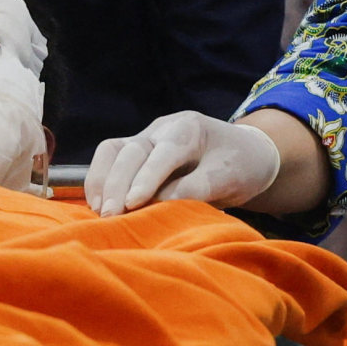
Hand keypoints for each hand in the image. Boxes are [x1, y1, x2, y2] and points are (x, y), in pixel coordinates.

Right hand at [85, 112, 281, 216]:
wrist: (247, 155)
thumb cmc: (240, 165)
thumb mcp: (228, 177)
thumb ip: (196, 188)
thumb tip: (159, 203)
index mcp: (188, 129)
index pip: (162, 153)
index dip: (146, 179)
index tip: (133, 204)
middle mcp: (161, 129)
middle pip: (130, 151)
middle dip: (117, 184)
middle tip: (110, 216)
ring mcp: (146, 138)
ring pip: (112, 151)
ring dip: (102, 181)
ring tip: (101, 212)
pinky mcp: (137, 153)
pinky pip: (110, 160)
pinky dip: (100, 181)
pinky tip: (99, 205)